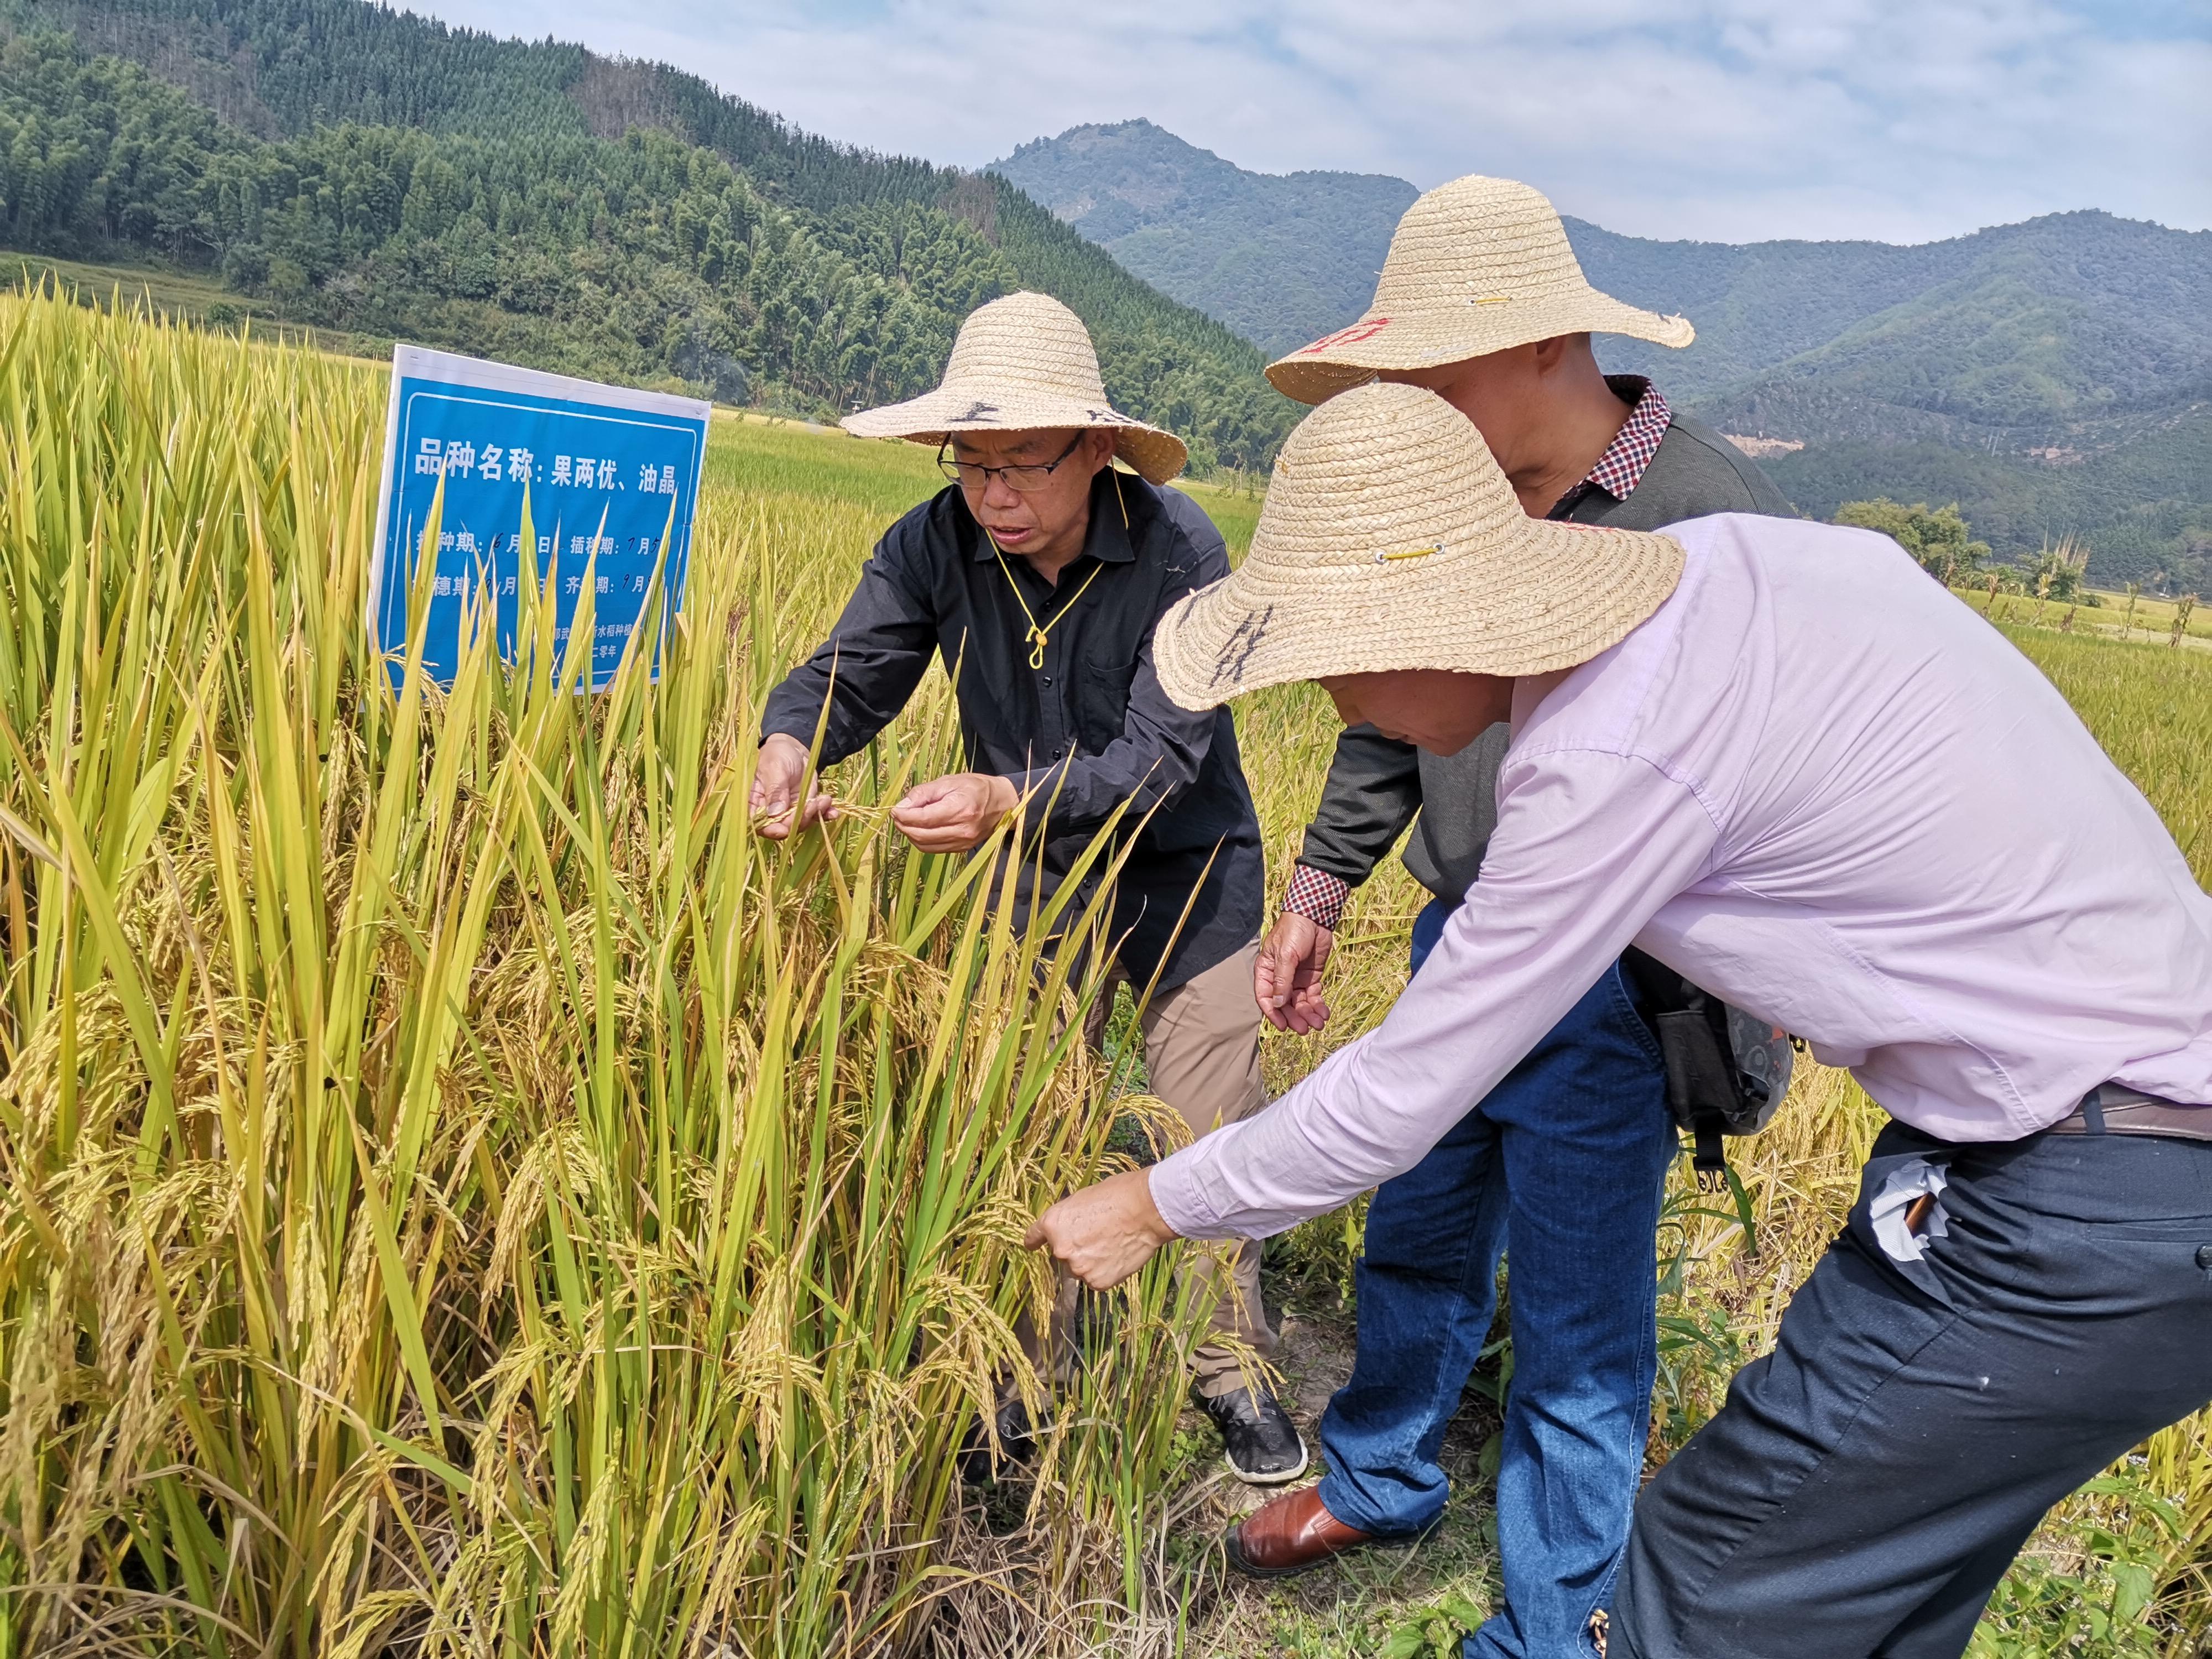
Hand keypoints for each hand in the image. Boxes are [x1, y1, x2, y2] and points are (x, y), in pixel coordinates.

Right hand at [750, 732, 837, 839]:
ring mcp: (787, 811)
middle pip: (782, 827)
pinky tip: (833, 812)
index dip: (770, 830)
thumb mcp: (774, 768)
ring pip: (800, 824)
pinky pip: (814, 816)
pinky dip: (824, 815)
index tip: (783, 829)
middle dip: (799, 820)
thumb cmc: (777, 754)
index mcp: (754, 802)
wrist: (793, 748)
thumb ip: (775, 790)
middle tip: (812, 804)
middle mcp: (769, 811)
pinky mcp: (803, 807)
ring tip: (823, 799)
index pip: (758, 823)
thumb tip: (775, 813)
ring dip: (813, 814)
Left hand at [890, 772, 1019, 853]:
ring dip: (910, 834)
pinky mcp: (962, 849)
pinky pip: (934, 849)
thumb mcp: (950, 781)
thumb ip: (925, 793)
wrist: (1003, 803)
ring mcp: (963, 842)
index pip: (923, 819)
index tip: (894, 809)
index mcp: (960, 809)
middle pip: (921, 835)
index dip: (904, 816)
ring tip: (906, 821)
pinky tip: (919, 829)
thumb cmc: (976, 787)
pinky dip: (922, 840)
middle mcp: (962, 830)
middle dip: (903, 826)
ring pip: (925, 845)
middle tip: (897, 814)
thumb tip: (903, 805)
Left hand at [1022, 1167, 1179, 1290]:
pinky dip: (1105, 1271)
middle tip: (1097, 1236)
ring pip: (1079, 1269)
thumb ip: (1069, 1218)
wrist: (1146, 1210)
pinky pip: (1096, 1279)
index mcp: (1053, 1224)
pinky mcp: (1097, 1282)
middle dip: (1074, 1248)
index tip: (1032, 1245)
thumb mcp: (1083, 1199)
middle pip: (1061, 1255)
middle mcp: (1060, 1249)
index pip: (1034, 1237)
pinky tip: (1118, 1255)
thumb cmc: (1118, 1195)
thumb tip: (1068, 1228)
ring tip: (1111, 1244)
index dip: (1034, 1241)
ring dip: (1089, 1262)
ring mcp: (1079, 1268)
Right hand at [1254, 908, 1333, 1033]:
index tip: (1283, 1026)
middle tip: (1304, 1029)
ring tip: (1318, 1024)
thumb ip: (1282, 980)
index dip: (1273, 1013)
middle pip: (1284, 1004)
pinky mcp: (1311, 978)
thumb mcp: (1286, 955)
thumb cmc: (1293, 931)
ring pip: (1299, 1003)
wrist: (1315, 917)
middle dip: (1294, 1017)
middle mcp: (1280, 978)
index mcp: (1266, 971)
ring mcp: (1296, 979)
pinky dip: (1318, 1006)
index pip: (1265, 998)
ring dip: (1307, 1015)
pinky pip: (1313, 996)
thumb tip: (1277, 1003)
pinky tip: (1324, 1013)